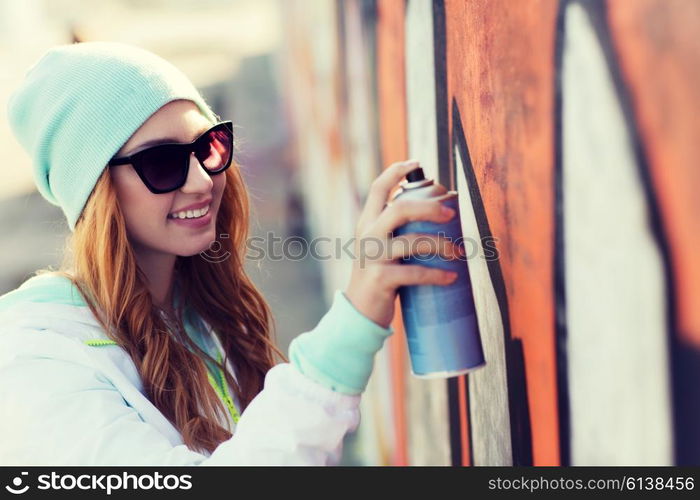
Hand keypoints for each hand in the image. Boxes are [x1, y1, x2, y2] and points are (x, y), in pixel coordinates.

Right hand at [344, 160, 463, 328]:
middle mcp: (367, 236)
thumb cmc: (379, 275)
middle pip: (399, 209)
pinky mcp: (381, 279)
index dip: (396, 172)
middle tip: (451, 212)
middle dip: (429, 207)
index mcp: (367, 223)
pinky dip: (436, 275)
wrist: (359, 312)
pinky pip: (414, 273)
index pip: (377, 188)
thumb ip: (396, 229)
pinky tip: (451, 277)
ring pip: (411, 242)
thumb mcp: (380, 247)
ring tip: (459, 252)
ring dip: (441, 245)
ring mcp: (373, 258)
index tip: (416, 163)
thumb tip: (435, 209)